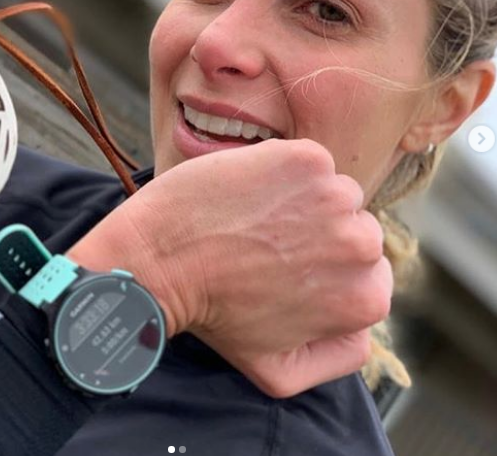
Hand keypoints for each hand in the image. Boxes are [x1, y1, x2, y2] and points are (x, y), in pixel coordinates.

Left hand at [67, 139, 391, 397]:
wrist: (160, 259)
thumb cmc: (212, 315)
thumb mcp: (278, 370)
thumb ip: (337, 357)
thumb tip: (364, 333)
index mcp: (363, 300)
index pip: (369, 276)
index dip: (327, 272)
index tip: (290, 270)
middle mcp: (360, 245)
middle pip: (356, 230)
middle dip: (320, 236)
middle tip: (269, 244)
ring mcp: (333, 195)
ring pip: (334, 193)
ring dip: (305, 201)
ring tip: (257, 218)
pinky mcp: (304, 158)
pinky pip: (311, 162)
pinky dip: (286, 171)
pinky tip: (251, 192)